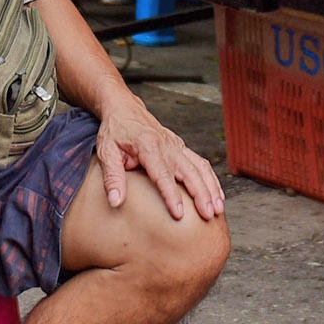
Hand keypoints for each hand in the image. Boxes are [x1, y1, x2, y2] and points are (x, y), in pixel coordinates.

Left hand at [91, 95, 224, 223]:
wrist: (124, 109)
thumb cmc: (115, 131)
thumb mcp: (106, 152)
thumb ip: (112, 177)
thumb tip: (115, 202)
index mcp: (148, 146)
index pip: (163, 174)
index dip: (172, 195)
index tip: (179, 214)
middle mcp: (167, 146)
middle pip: (189, 172)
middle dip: (201, 194)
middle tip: (208, 215)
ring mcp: (177, 146)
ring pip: (200, 167)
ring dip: (211, 188)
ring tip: (218, 209)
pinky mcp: (181, 148)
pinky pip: (200, 163)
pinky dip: (211, 179)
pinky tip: (217, 194)